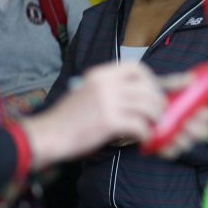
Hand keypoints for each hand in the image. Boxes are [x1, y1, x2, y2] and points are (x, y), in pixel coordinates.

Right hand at [23, 62, 165, 169]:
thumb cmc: (69, 118)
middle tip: (159, 113)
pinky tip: (143, 139)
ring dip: (155, 118)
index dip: (152, 80)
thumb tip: (141, 91)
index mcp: (100, 74)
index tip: (156, 91)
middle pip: (147, 88)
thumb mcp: (89, 92)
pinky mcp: (109, 122)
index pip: (137, 68)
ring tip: (153, 126)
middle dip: (158, 101)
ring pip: (148, 105)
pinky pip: (140, 125)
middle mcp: (105, 84)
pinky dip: (146, 134)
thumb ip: (111, 89)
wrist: (48, 135)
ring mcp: (108, 102)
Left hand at [154, 72, 207, 158]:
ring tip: (168, 130)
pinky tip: (158, 139)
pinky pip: (172, 152)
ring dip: (179, 137)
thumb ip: (175, 83)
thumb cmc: (150, 98)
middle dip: (195, 128)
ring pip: (189, 144)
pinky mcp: (168, 148)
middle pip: (205, 133)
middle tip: (183, 122)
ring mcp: (181, 138)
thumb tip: (191, 79)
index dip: (204, 115)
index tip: (194, 111)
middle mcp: (191, 125)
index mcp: (194, 110)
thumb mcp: (161, 88)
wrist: (133, 111)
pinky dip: (166, 146)